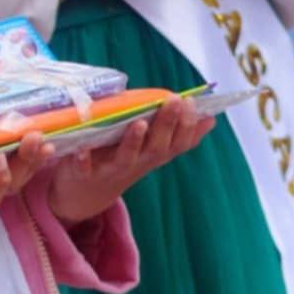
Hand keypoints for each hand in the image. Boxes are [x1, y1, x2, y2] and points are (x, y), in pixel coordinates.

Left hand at [47, 98, 214, 223]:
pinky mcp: (84, 173)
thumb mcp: (151, 147)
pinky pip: (84, 168)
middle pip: (156, 147)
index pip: (178, 142)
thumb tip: (210, 118)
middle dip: (167, 124)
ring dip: (134, 141)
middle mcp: (137, 163)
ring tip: (140, 122)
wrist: (86, 192)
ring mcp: (111, 169)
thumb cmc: (123, 159)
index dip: (187, 125)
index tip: (191, 102)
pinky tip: (83, 149)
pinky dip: (84, 159)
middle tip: (174, 101)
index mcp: (153, 155)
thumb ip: (176, 133)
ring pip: (126, 157)